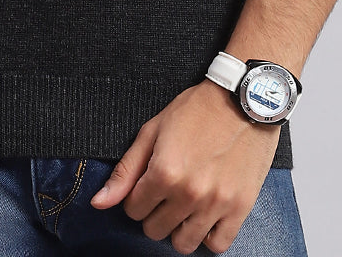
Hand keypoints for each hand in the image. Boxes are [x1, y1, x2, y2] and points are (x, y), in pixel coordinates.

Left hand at [89, 80, 279, 253]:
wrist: (243, 100)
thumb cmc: (197, 110)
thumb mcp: (153, 131)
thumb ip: (125, 171)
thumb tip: (98, 203)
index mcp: (164, 172)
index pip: (133, 210)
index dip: (137, 197)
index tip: (148, 185)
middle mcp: (189, 192)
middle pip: (155, 230)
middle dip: (155, 213)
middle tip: (166, 192)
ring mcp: (216, 203)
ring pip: (183, 244)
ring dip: (179, 228)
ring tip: (185, 206)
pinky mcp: (240, 208)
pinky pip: (217, 245)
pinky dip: (208, 235)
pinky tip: (205, 216)